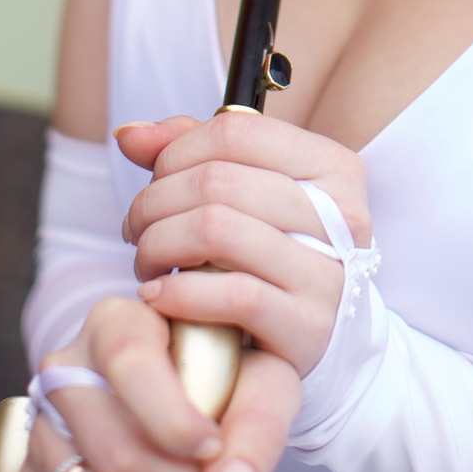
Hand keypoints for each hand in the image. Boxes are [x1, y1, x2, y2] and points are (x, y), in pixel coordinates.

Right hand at [17, 295, 300, 471]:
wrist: (192, 390)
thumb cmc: (227, 379)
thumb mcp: (259, 380)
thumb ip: (254, 428)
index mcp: (118, 322)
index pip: (129, 363)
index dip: (174, 420)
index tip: (212, 448)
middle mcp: (67, 369)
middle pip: (115, 452)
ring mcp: (41, 427)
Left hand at [118, 110, 371, 379]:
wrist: (322, 340)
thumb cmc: (273, 257)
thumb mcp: (246, 194)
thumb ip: (191, 154)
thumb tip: (130, 135)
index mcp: (332, 166)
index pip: (236, 131)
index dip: (176, 153)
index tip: (153, 183)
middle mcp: (342, 215)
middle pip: (217, 181)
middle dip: (154, 204)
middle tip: (136, 230)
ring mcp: (329, 273)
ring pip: (216, 230)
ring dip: (157, 246)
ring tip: (147, 263)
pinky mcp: (309, 328)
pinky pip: (230, 295)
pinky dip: (178, 294)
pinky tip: (158, 297)